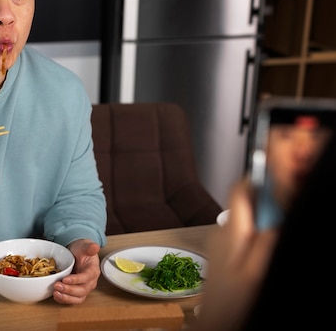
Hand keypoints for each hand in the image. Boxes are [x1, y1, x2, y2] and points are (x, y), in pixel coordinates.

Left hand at [53, 239, 100, 304]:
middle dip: (69, 290)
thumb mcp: (85, 246)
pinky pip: (73, 299)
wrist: (77, 253)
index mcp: (93, 271)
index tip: (65, 279)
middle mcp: (90, 282)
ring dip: (66, 298)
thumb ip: (90, 247)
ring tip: (55, 293)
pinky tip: (56, 296)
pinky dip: (64, 300)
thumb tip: (95, 247)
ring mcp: (84, 288)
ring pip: (78, 298)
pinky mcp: (77, 292)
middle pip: (82, 290)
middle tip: (56, 285)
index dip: (76, 280)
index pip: (87, 277)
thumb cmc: (82, 250)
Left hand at [195, 177, 278, 330]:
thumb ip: (266, 241)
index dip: (256, 179)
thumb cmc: (232, 300)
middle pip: (244, 203)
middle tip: (280, 218)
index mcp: (231, 231)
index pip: (238, 190)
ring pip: (244, 219)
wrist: (215, 320)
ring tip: (270, 242)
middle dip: (265, 205)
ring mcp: (219, 240)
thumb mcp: (257, 270)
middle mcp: (221, 230)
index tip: (275, 179)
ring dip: (260, 222)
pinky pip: (240, 233)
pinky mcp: (221, 250)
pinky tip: (260, 255)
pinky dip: (253, 236)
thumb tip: (276, 218)